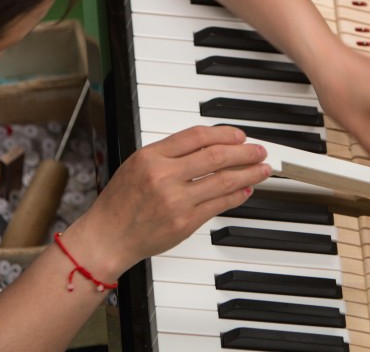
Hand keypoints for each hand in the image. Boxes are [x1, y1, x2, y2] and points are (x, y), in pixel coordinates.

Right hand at [77, 126, 269, 274]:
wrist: (108, 237)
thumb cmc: (120, 201)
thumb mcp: (138, 164)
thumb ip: (170, 153)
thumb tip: (210, 145)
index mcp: (151, 156)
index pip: (197, 136)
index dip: (224, 134)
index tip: (239, 135)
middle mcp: (164, 176)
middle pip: (215, 157)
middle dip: (244, 152)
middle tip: (259, 150)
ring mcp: (176, 201)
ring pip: (222, 181)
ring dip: (247, 173)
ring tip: (262, 168)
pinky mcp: (185, 223)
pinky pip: (219, 205)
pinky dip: (236, 196)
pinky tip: (245, 189)